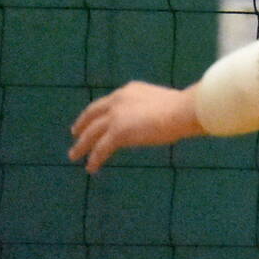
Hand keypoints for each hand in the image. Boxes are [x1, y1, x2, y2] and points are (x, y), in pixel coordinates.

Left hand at [69, 81, 202, 172]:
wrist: (183, 111)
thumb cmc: (181, 108)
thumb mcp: (159, 103)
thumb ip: (147, 109)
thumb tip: (149, 119)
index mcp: (129, 91)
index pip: (106, 102)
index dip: (96, 112)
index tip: (91, 119)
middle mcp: (118, 100)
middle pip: (92, 115)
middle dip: (81, 125)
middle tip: (75, 134)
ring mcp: (116, 116)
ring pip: (91, 133)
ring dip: (81, 146)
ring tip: (74, 155)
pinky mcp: (117, 133)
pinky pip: (100, 149)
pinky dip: (95, 159)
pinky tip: (91, 168)